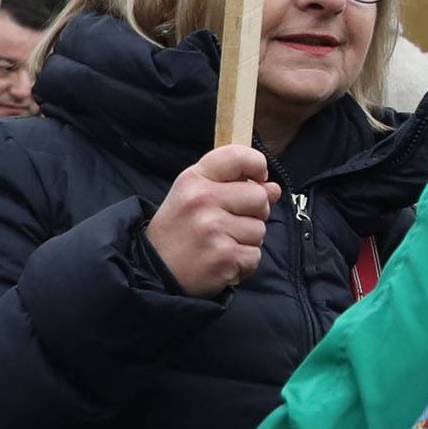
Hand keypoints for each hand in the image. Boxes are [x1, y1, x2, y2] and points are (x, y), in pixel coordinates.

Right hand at [146, 145, 277, 297]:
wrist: (153, 272)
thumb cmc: (179, 231)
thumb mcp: (194, 197)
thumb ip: (233, 187)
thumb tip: (274, 188)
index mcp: (195, 179)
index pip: (237, 156)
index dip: (257, 165)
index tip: (258, 179)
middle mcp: (203, 200)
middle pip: (259, 197)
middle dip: (256, 213)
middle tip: (233, 224)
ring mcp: (213, 229)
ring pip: (259, 230)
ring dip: (248, 241)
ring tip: (222, 244)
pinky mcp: (223, 257)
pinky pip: (254, 256)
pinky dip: (244, 263)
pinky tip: (223, 262)